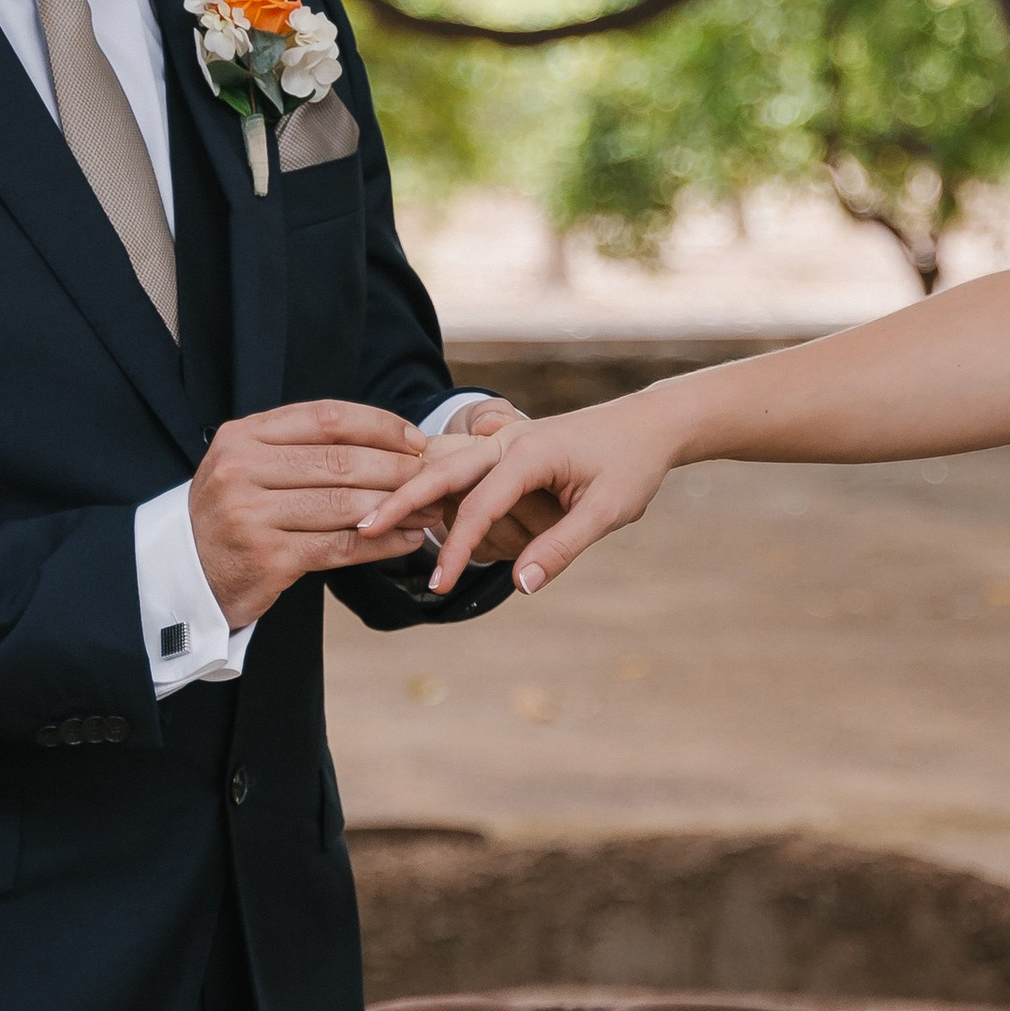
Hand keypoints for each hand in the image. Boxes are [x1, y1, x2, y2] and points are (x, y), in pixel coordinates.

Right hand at [189, 401, 438, 626]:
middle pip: (340, 461)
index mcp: (242, 437)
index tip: (414, 440)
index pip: (325, 418)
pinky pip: (339, 547)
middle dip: (397, 468)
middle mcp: (242, 470)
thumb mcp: (249, 467)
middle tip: (433, 476)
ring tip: (429, 510)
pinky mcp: (267, 558)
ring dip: (397, 507)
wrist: (184, 575)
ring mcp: (252, 515)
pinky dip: (380, 544)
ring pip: (344, 504)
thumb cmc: (231, 516)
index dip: (378, 426)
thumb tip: (386, 443)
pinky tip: (407, 540)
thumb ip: (301, 449)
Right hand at [367, 388, 689, 595]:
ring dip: (413, 490)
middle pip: (440, 470)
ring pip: (443, 463)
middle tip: (362, 527)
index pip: (479, 506)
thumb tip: (522, 585)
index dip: (458, 550)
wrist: (647, 424)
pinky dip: (433, 484)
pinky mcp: (503, 448)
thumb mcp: (608, 510)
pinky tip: (411, 508)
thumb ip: (563, 547)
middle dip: (401, 499)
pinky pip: (459, 465)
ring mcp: (501, 440)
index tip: (440, 586)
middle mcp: (506, 440)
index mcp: (529, 453)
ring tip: (375, 518)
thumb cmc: (631, 465)